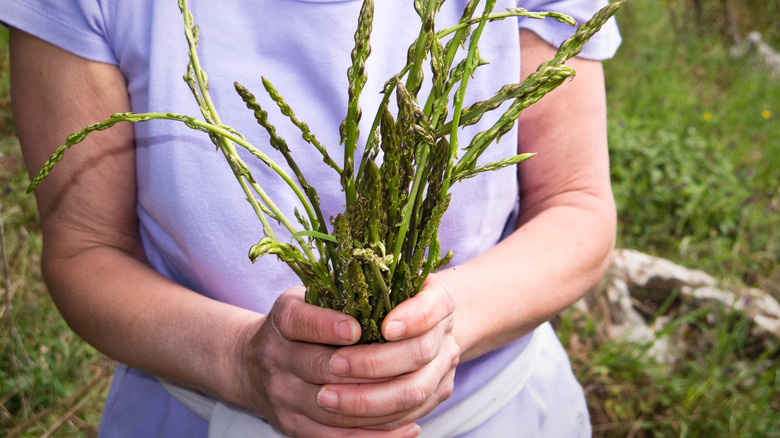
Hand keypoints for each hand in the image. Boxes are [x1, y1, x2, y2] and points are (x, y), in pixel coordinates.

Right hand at [233, 287, 424, 436]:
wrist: (253, 364)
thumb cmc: (300, 324)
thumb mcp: (310, 296)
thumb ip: (342, 289)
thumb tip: (391, 278)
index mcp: (283, 320)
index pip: (301, 322)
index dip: (329, 326)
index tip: (358, 328)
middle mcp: (276, 358)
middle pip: (322, 368)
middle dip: (369, 367)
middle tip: (410, 362)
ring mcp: (283, 396)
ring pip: (334, 408)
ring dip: (379, 403)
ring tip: (418, 393)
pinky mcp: (293, 426)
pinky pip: (336, 437)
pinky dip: (374, 436)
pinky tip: (407, 428)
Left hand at [315, 274, 459, 430]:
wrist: (419, 323)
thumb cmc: (384, 296)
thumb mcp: (373, 280)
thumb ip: (359, 283)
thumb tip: (331, 301)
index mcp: (439, 298)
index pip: (433, 306)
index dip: (413, 318)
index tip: (384, 326)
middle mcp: (446, 332)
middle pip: (420, 352)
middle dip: (373, 362)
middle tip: (332, 363)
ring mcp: (444, 367)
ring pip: (413, 392)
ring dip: (367, 399)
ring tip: (325, 396)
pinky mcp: (435, 396)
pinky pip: (407, 415)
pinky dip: (373, 420)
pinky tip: (340, 415)